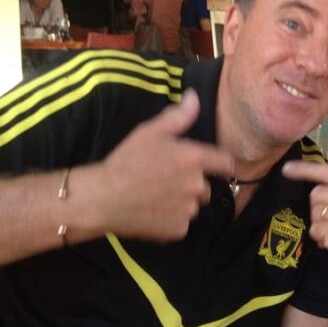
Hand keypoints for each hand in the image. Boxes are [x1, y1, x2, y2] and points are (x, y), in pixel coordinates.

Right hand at [83, 89, 234, 241]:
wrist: (102, 199)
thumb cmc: (126, 162)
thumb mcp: (150, 133)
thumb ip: (178, 117)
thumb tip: (195, 96)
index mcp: (194, 159)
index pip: (226, 163)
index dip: (220, 165)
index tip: (214, 167)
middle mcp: (197, 185)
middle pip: (205, 187)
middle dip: (192, 185)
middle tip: (166, 182)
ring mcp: (188, 210)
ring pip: (193, 206)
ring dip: (182, 203)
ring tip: (156, 198)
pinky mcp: (178, 230)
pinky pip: (181, 224)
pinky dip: (171, 220)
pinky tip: (152, 213)